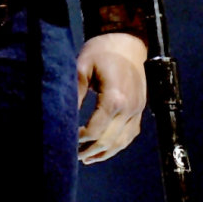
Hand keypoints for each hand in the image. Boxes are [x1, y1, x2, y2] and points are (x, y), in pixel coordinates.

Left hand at [76, 32, 147, 163]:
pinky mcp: (140, 110)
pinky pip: (130, 135)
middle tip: (73, 154)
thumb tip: (62, 116)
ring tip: (86, 158)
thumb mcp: (82, 67)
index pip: (96, 130)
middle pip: (109, 140)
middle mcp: (129, 108)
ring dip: (104, 153)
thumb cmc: (102, 51)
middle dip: (90, 150)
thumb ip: (74, 93)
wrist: (127, 42)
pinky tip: (104, 150)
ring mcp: (137, 110)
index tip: (67, 140)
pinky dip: (117, 146)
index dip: (80, 139)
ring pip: (122, 142)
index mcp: (115, 98)